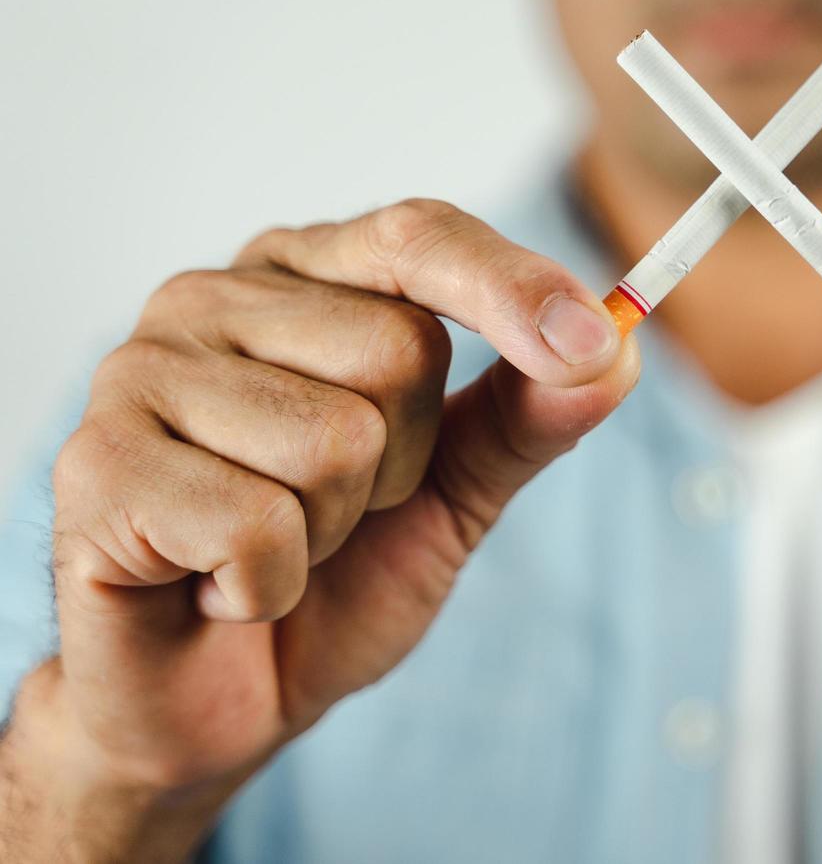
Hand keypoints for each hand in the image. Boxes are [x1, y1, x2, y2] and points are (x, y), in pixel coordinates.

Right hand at [40, 199, 638, 799]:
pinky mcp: (95, 465)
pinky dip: (266, 584)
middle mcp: (216, 300)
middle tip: (338, 509)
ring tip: (277, 544)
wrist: (217, 694)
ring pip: (335, 440)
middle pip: (399, 349)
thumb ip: (527, 419)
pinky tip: (220, 585)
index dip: (514, 286)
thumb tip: (616, 351)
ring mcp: (141, 372)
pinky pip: (256, 523)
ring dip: (333, 530)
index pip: (419, 237)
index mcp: (304, 280)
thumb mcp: (454, 493)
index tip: (593, 341)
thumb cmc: (331, 577)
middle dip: (402, 466)